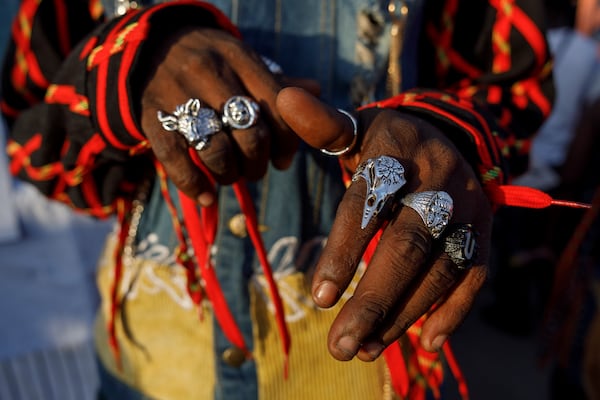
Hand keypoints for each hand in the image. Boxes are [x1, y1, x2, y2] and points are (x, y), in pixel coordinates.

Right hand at [140, 27, 318, 205]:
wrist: (151, 49)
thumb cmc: (211, 64)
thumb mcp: (243, 63)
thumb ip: (279, 82)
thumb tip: (317, 92)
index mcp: (241, 60)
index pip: (278, 108)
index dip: (287, 143)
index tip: (283, 160)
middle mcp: (211, 74)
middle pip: (250, 134)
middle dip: (258, 164)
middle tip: (255, 170)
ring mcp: (179, 96)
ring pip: (216, 150)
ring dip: (229, 174)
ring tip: (230, 176)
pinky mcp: (152, 117)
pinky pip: (175, 158)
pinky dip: (194, 184)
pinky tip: (207, 197)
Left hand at [277, 87, 489, 360]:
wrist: (446, 139)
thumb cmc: (386, 145)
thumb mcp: (357, 129)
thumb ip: (321, 125)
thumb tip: (284, 97)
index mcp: (401, 151)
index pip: (369, 202)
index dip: (345, 249)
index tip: (319, 298)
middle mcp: (441, 180)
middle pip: (408, 245)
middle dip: (374, 299)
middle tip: (340, 346)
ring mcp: (469, 209)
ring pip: (440, 269)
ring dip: (404, 315)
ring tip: (365, 348)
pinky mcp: (484, 233)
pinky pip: (475, 276)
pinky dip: (454, 312)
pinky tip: (428, 345)